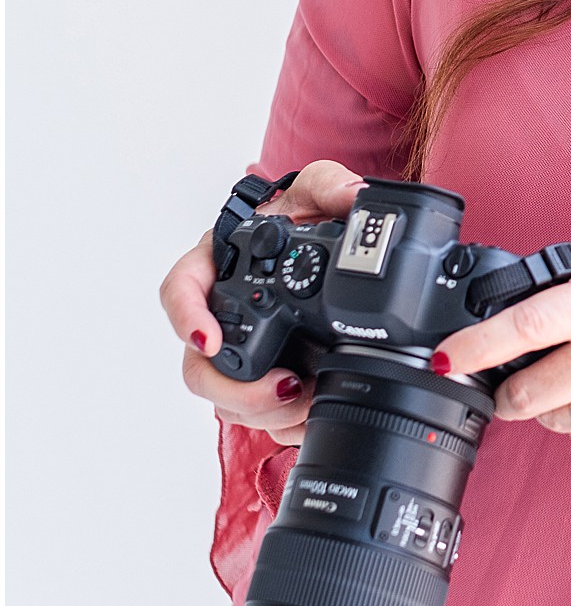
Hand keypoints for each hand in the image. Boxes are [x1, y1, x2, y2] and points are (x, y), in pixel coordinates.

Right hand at [159, 160, 363, 448]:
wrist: (334, 251)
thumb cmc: (305, 218)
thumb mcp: (317, 193)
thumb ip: (331, 185)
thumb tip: (354, 198)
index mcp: (218, 265)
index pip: (180, 291)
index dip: (187, 318)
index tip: (208, 341)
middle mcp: (221, 314)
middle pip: (200, 365)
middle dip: (236, 389)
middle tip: (285, 386)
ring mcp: (242, 351)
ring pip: (228, 398)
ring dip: (264, 409)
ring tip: (308, 399)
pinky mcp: (266, 378)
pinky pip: (260, 413)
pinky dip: (284, 420)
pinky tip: (312, 414)